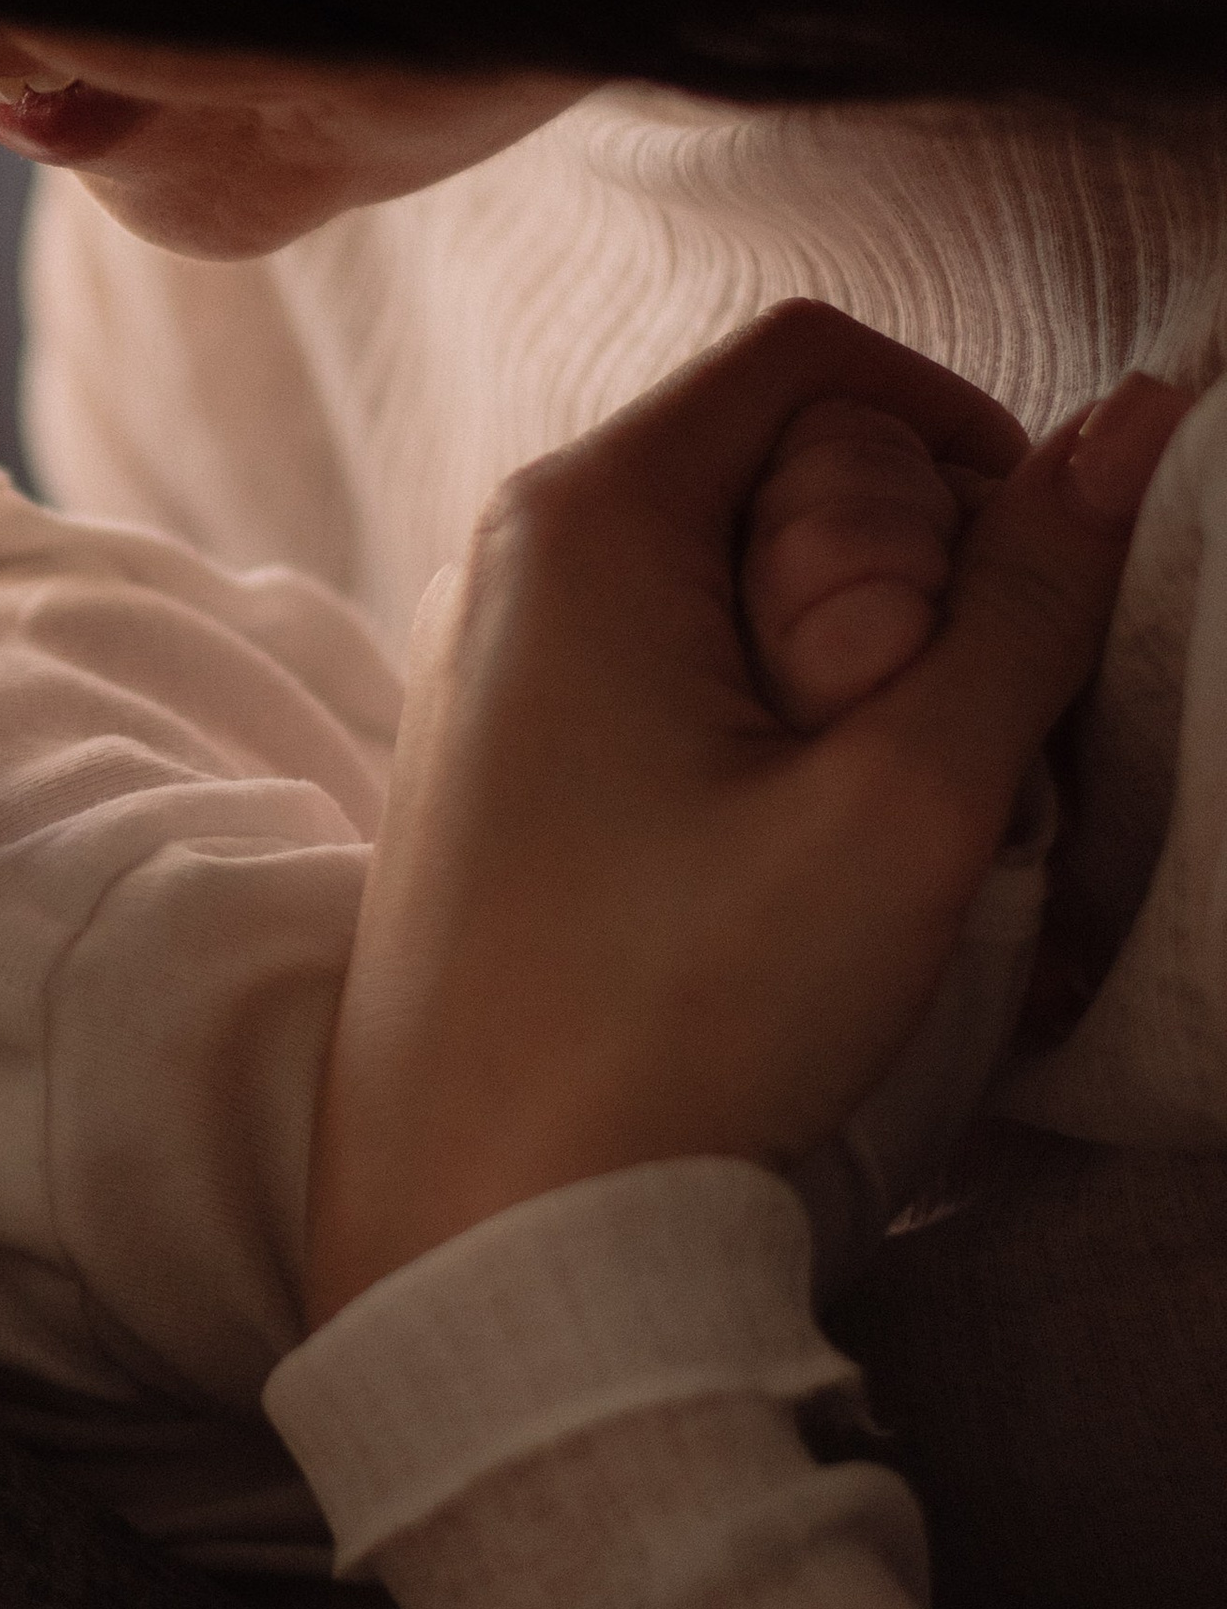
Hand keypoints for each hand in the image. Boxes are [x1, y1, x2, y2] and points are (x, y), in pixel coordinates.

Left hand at [305, 302, 1186, 1320]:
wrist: (476, 1243)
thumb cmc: (680, 1024)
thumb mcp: (905, 806)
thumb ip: (1028, 602)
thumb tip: (1132, 423)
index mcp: (583, 517)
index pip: (817, 365)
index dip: (957, 446)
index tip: (1023, 597)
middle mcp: (511, 559)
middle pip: (775, 465)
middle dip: (904, 582)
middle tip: (935, 758)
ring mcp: (494, 662)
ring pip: (738, 579)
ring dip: (852, 676)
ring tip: (877, 832)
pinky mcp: (503, 763)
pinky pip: (677, 672)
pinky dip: (776, 733)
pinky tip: (806, 868)